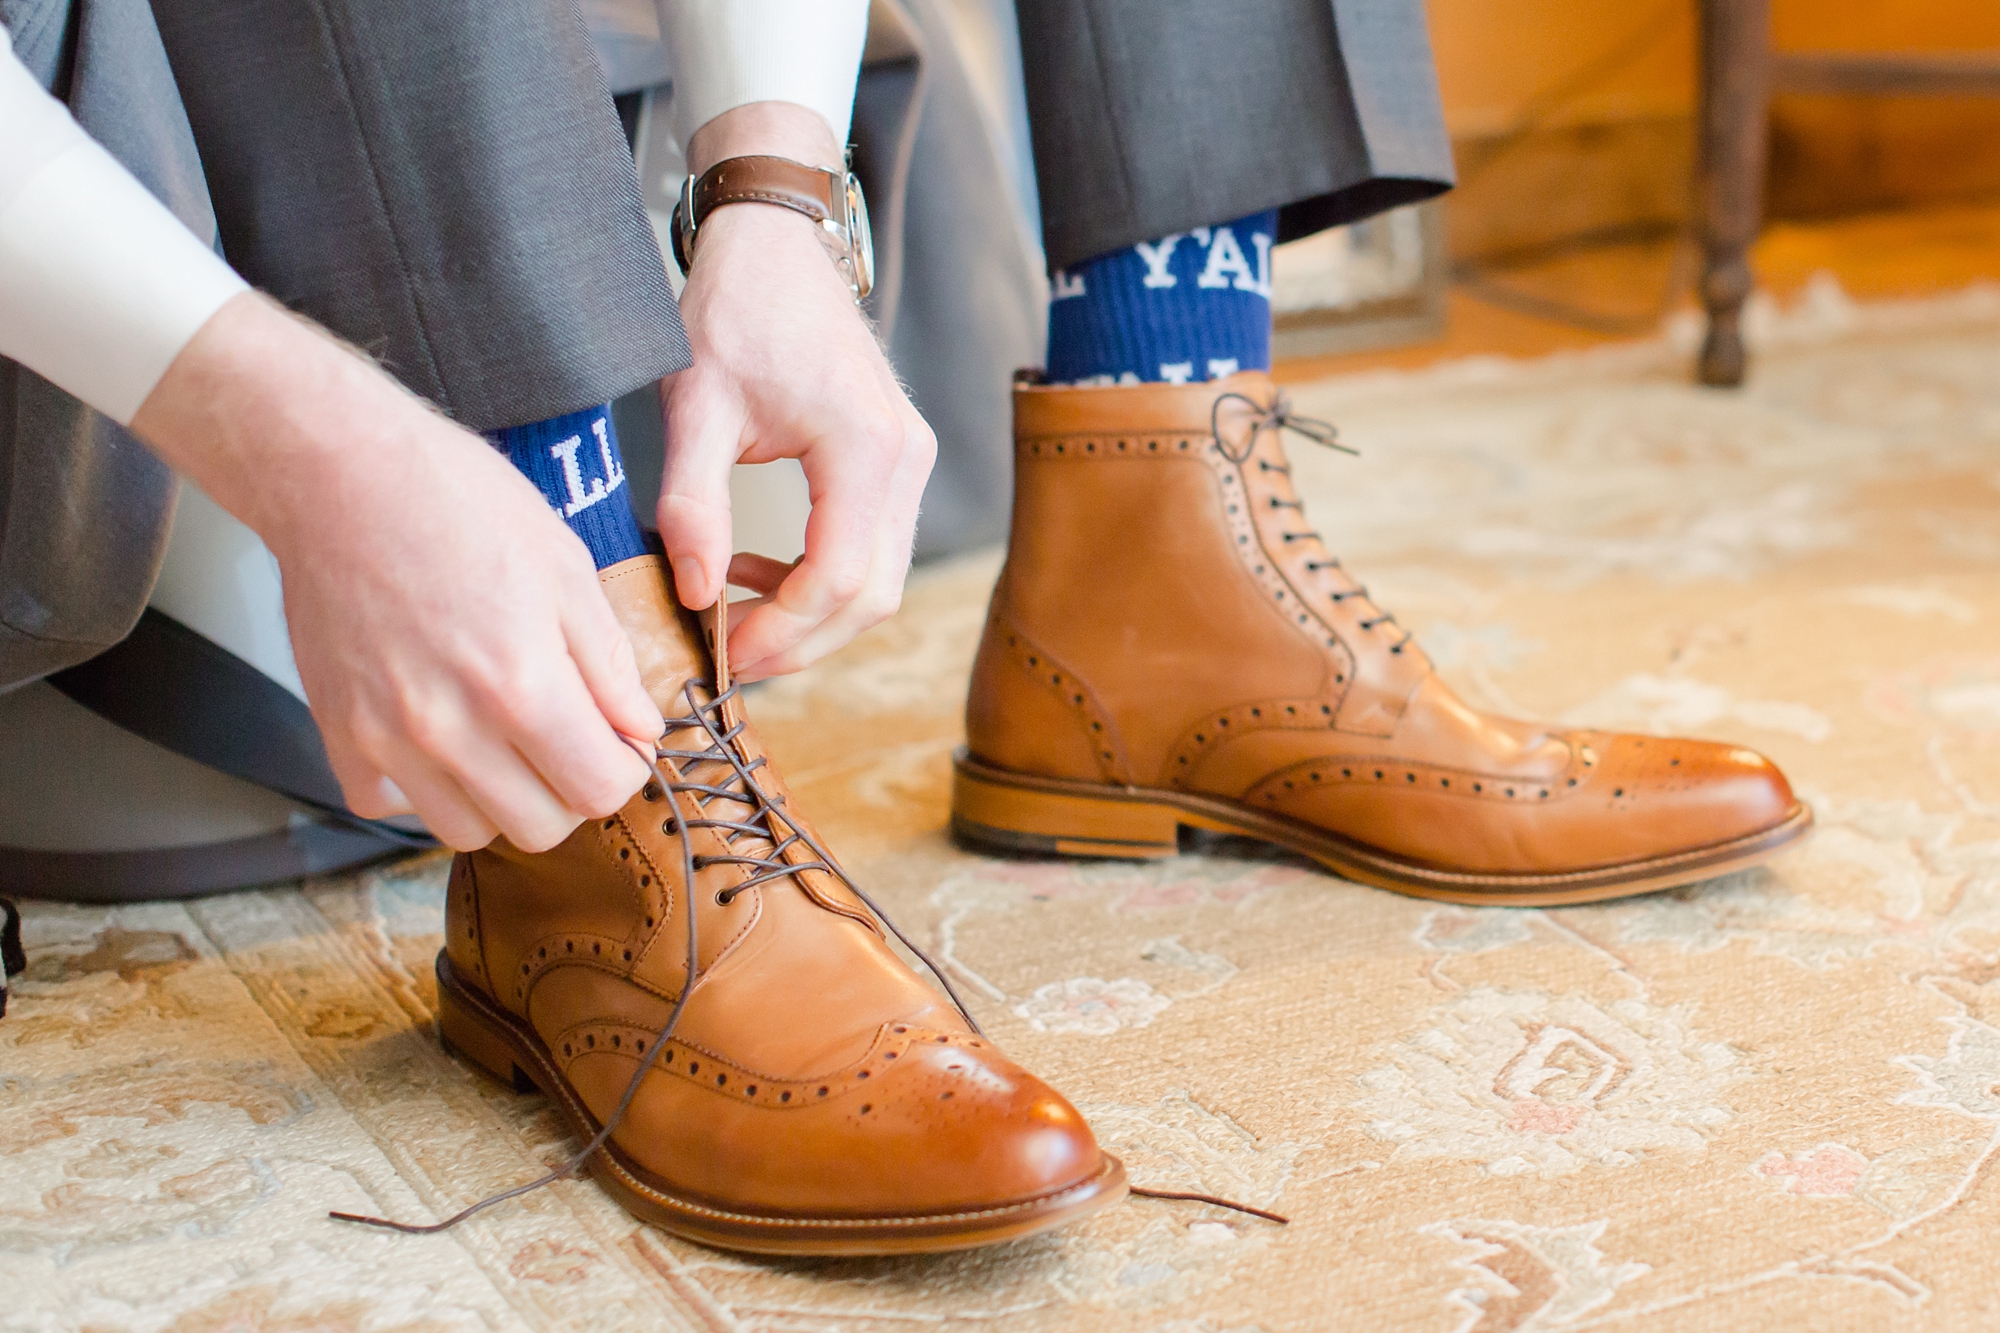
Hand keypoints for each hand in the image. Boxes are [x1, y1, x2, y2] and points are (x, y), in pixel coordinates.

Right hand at [131, 293, 662, 851]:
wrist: (339, 473)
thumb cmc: (455, 501)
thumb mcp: (565, 567)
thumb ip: (608, 663)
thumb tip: (639, 730)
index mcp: (522, 685)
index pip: (601, 791)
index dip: (625, 769)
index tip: (621, 742)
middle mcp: (451, 728)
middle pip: (541, 828)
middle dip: (572, 792)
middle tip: (571, 741)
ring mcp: (387, 738)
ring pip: (468, 831)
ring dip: (502, 800)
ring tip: (507, 740)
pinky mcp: (338, 734)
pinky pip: (392, 807)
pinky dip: (424, 790)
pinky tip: (442, 740)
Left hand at [659, 102, 936, 680]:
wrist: (775, 249)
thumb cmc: (734, 311)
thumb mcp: (695, 405)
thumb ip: (693, 503)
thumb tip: (691, 595)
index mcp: (864, 446)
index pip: (841, 577)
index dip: (783, 632)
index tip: (722, 652)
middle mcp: (905, 460)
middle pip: (873, 597)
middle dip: (801, 641)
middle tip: (727, 657)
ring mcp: (910, 464)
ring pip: (879, 583)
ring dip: (811, 617)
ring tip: (733, 617)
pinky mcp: (897, 465)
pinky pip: (873, 551)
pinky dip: (821, 580)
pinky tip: (754, 570)